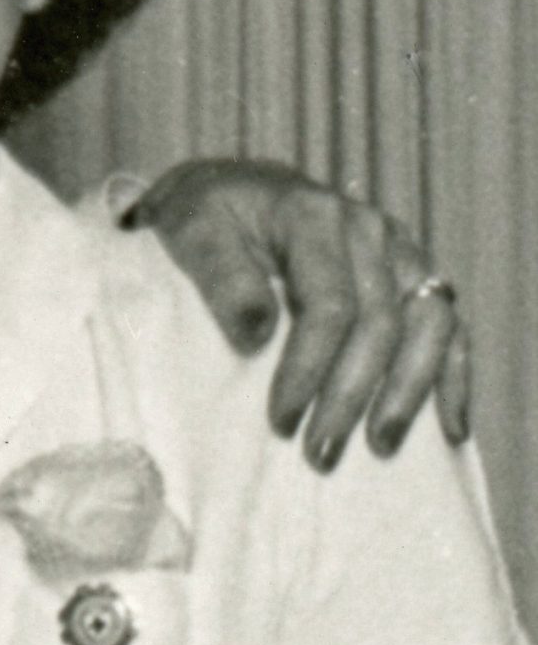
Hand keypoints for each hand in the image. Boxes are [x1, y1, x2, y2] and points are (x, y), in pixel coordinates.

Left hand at [127, 159, 469, 466]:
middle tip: (321, 454)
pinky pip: (449, 325)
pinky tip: (449, 427)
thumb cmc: (203, 218)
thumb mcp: (191, 231)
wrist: (229, 191)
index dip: (309, 369)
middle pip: (380, 322)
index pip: (329, 305)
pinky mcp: (413, 273)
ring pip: (430, 324)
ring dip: (409, 391)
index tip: (281, 422)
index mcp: (312, 215)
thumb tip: (257, 334)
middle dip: (352, 396)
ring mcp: (398, 250)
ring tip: (380, 447)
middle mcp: (367, 229)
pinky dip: (454, 376)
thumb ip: (222, 276)